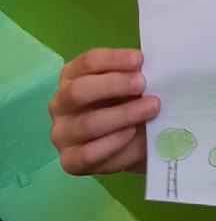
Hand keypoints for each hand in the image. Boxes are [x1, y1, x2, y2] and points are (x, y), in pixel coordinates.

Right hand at [48, 48, 159, 174]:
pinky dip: (114, 142)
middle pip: (79, 91)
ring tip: (150, 107)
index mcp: (72, 75)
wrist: (136, 139)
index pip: (88, 62)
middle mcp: (60, 103)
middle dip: (114, 85)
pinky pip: (88, 153)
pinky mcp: (70, 161)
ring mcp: (61, 134)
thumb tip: (147, 65)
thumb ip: (134, 72)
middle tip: (142, 84)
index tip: (139, 60)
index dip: (114, 59)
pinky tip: (132, 132)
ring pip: (87, 124)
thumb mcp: (132, 82)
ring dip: (123, 114)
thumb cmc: (130, 100)